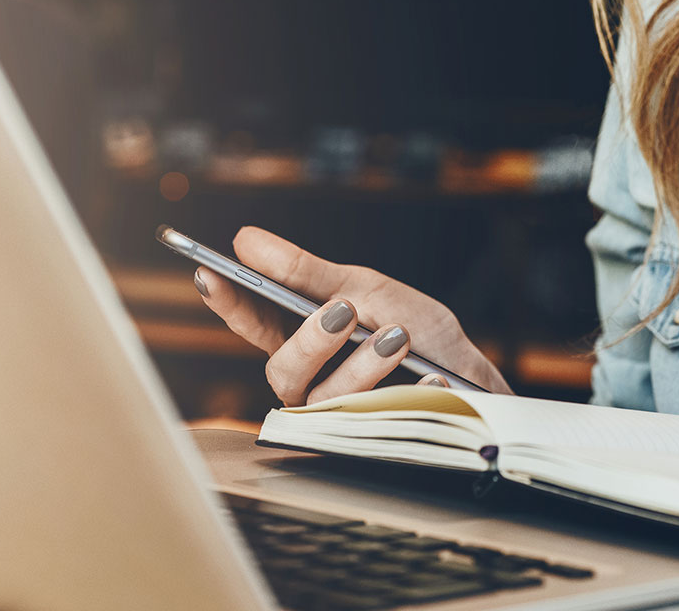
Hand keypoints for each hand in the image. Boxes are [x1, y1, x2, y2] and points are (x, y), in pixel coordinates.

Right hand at [195, 226, 512, 404]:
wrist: (468, 374)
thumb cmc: (411, 327)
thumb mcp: (365, 288)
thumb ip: (307, 272)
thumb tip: (246, 240)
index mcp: (298, 339)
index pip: (251, 322)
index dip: (226, 302)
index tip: (209, 272)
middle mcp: (308, 382)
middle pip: (283, 370)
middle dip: (311, 339)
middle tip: (343, 309)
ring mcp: (336, 415)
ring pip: (326, 399)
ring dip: (364, 365)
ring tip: (399, 335)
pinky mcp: (372, 438)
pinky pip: (381, 423)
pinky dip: (411, 392)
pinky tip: (431, 377)